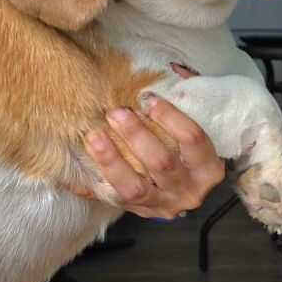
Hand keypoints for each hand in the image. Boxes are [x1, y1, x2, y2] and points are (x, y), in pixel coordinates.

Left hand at [81, 97, 224, 219]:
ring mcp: (162, 205)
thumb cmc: (188, 150)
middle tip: (116, 112)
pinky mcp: (139, 212)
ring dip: (111, 161)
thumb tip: (171, 69)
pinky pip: (112, 201)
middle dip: (137, 135)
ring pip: (134, 188)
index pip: (193, 140)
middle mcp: (189, 191)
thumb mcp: (196, 129)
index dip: (171, 117)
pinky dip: (92, 186)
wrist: (184, 188)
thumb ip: (187, 103)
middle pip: (162, 163)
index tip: (149, 99)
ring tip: (94, 137)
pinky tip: (73, 172)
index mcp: (208, 169)